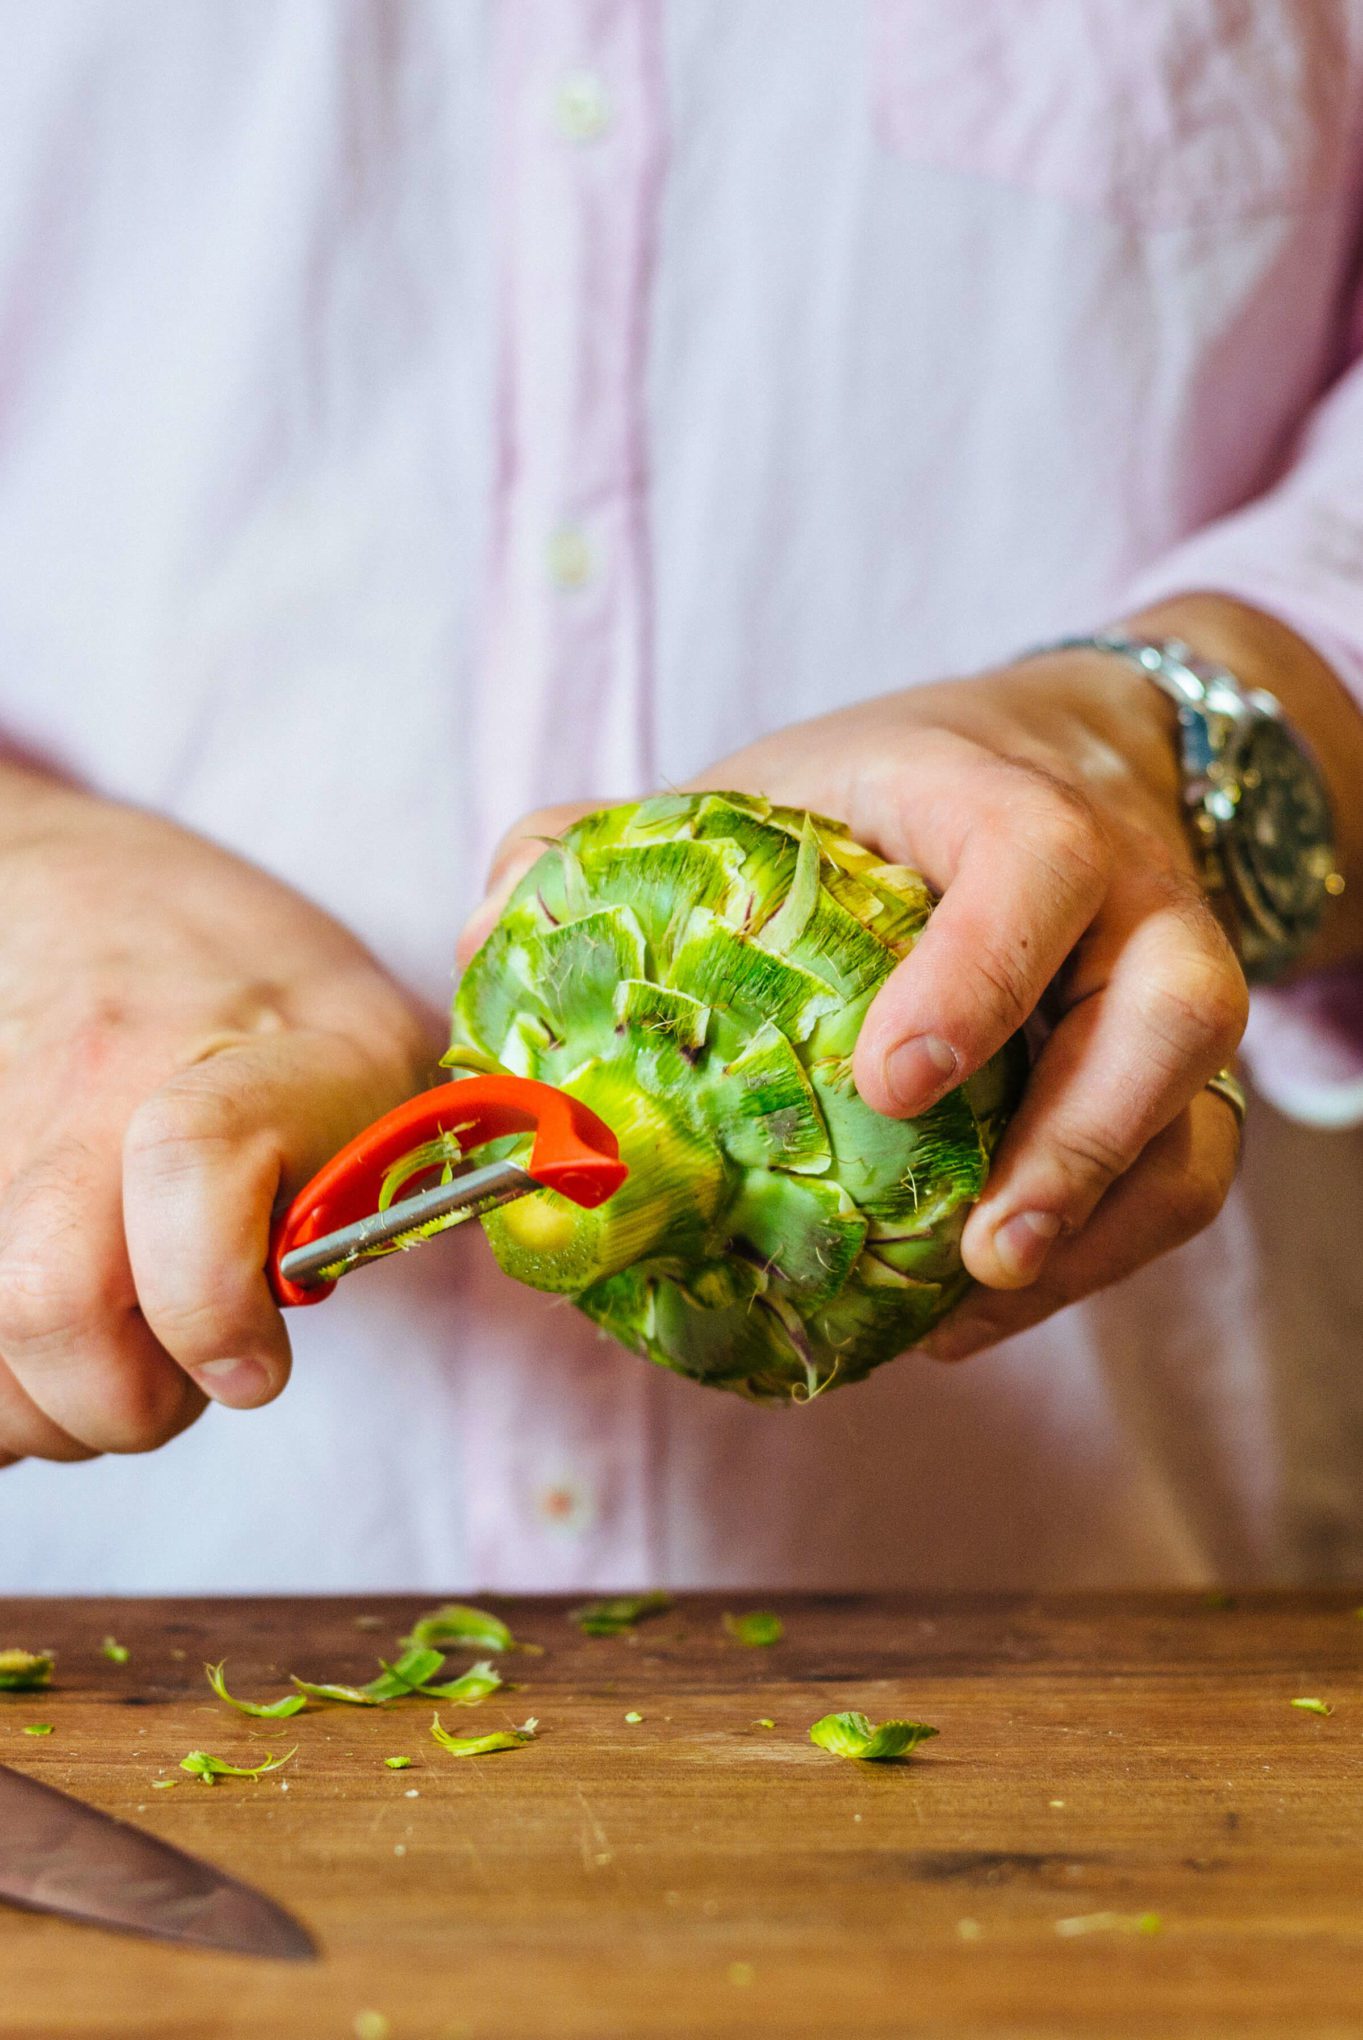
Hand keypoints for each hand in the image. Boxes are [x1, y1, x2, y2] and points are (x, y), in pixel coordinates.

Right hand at [0, 766, 440, 1466]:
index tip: (253, 1366)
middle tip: (181, 1373)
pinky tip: (42, 1341)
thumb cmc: (240, 973)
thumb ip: (391, 1163)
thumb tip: (383, 1287)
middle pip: (51, 1304)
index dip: (214, 1303)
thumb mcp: (364, 1036)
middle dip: (125, 1403)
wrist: (64, 887)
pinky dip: (0, 1380)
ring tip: (110, 1348)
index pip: (192, 1163)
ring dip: (47, 1402)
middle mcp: (99, 1080)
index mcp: (258, 1047)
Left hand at [462, 622, 1256, 1361]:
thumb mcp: (770, 782)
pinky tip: (976, 1306)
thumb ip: (622, 838)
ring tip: (979, 1302)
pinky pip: (1183, 1175)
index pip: (1034, 869)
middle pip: (1173, 1012)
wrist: (1062, 757)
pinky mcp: (1178, 1071)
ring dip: (1101, 1229)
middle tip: (980, 1246)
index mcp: (1013, 805)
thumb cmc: (893, 791)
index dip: (976, 976)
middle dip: (1083, 1143)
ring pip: (1199, 1117)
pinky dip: (1097, 1256)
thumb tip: (491, 937)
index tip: (888, 1081)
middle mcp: (1128, 897)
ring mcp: (1167, 988)